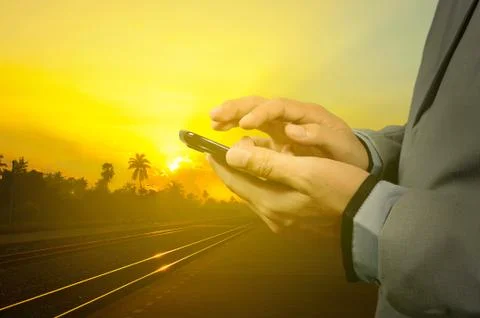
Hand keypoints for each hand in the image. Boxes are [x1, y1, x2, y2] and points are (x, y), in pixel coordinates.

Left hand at [206, 136, 368, 237]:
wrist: (370, 220)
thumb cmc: (339, 189)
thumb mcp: (304, 171)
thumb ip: (266, 163)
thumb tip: (232, 155)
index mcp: (270, 203)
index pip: (235, 181)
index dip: (220, 164)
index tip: (207, 149)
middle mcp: (271, 216)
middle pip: (244, 189)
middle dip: (233, 169)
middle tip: (228, 149)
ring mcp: (284, 222)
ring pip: (257, 194)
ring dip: (249, 175)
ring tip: (248, 156)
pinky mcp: (296, 222)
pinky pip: (270, 199)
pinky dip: (264, 184)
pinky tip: (271, 175)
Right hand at [209, 96, 369, 169]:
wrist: (354, 163)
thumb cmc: (347, 153)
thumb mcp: (340, 145)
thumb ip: (319, 136)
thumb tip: (291, 130)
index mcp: (305, 114)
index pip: (278, 107)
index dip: (260, 113)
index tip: (243, 124)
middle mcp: (290, 116)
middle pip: (260, 105)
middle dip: (237, 108)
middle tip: (215, 116)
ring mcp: (282, 127)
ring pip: (253, 115)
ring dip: (233, 116)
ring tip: (214, 122)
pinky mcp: (277, 140)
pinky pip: (255, 133)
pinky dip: (239, 133)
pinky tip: (225, 136)